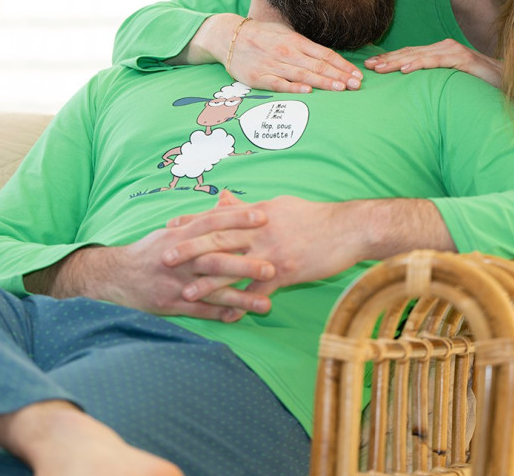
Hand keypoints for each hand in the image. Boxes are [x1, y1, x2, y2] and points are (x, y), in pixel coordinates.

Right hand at [26, 206, 275, 322]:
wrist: (115, 277)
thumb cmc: (151, 251)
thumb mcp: (172, 231)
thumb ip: (200, 220)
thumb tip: (227, 202)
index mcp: (180, 235)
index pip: (213, 223)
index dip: (238, 219)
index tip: (264, 216)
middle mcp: (179, 258)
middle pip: (216, 259)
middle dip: (245, 264)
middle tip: (273, 266)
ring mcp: (175, 283)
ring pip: (212, 291)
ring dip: (240, 298)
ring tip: (267, 303)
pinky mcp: (170, 305)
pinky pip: (199, 312)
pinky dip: (219, 315)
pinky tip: (240, 318)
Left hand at [163, 192, 361, 298]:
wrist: (348, 229)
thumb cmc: (314, 216)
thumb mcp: (280, 204)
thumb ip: (249, 206)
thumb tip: (224, 199)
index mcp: (258, 213)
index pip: (219, 217)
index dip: (194, 222)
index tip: (171, 227)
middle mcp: (261, 231)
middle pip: (219, 240)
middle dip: (190, 249)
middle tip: (165, 257)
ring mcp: (272, 253)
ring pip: (234, 268)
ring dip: (208, 281)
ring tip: (186, 292)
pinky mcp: (287, 273)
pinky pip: (259, 290)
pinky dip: (242, 303)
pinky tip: (227, 314)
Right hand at [194, 14, 363, 92]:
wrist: (227, 36)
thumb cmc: (260, 36)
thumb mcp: (284, 33)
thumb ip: (304, 45)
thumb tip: (327, 57)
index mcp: (295, 41)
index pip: (325, 54)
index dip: (343, 65)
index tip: (357, 74)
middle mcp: (287, 51)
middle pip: (318, 65)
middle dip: (340, 75)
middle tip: (357, 85)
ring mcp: (273, 64)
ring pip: (303, 74)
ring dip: (324, 82)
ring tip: (341, 88)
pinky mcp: (258, 76)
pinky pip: (278, 83)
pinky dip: (293, 87)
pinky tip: (307, 91)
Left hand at [364, 39, 503, 87]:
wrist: (511, 84)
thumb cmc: (480, 87)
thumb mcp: (452, 84)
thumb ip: (436, 82)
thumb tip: (415, 94)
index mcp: (440, 52)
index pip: (409, 55)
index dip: (389, 59)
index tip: (370, 66)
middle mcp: (445, 48)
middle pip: (409, 53)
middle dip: (387, 59)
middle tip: (367, 66)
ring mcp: (455, 52)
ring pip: (419, 56)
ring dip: (397, 61)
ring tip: (379, 68)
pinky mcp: (464, 60)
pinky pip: (438, 62)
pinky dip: (420, 64)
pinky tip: (405, 70)